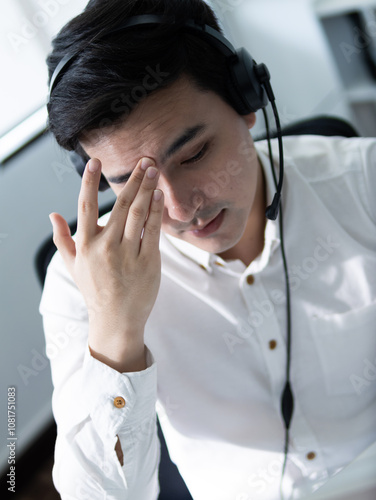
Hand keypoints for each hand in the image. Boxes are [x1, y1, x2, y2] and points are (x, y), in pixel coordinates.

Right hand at [49, 157, 163, 371]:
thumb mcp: (73, 266)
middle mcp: (105, 247)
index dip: (89, 182)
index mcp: (85, 245)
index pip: (85, 206)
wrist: (116, 320)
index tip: (94, 161)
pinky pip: (153, 231)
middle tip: (144, 160)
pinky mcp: (148, 262)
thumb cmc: (94, 291)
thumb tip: (52, 215)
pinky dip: (156, 211)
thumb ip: (62, 239)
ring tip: (153, 170)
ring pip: (138, 214)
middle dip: (133, 179)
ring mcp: (127, 254)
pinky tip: (159, 195)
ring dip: (147, 188)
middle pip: (120, 204)